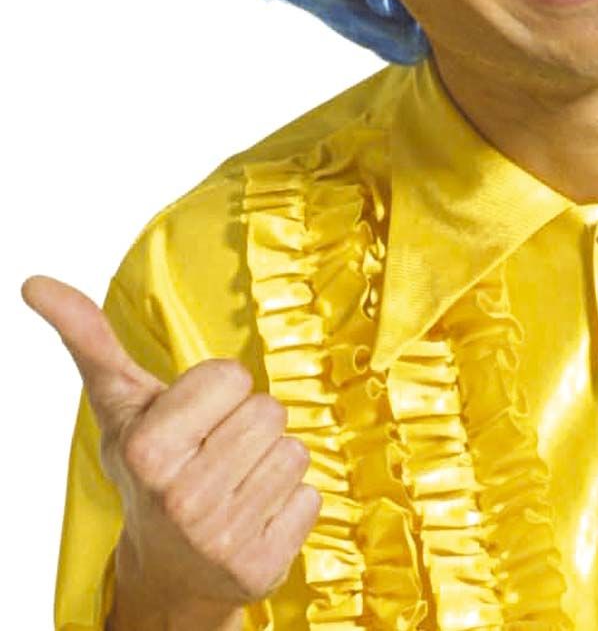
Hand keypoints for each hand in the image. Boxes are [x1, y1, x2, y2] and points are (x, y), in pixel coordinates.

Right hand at [22, 275, 320, 622]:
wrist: (169, 566)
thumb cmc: (150, 466)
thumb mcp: (120, 402)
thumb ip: (88, 337)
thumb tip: (35, 282)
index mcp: (147, 448)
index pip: (232, 375)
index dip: (218, 390)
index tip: (194, 418)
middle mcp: (182, 497)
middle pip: (269, 411)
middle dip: (247, 423)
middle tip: (216, 451)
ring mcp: (221, 538)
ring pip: (293, 452)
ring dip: (270, 462)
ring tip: (234, 482)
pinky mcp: (260, 567)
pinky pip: (310, 498)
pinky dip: (290, 503)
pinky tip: (254, 516)